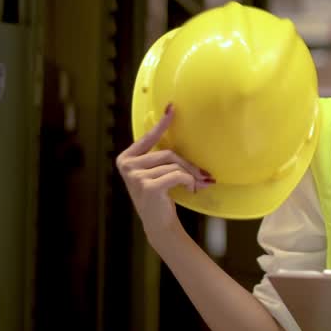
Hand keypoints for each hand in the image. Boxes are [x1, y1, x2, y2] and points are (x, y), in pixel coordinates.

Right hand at [116, 104, 212, 242]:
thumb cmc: (159, 195)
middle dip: (189, 165)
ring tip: (197, 185)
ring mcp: (135, 176)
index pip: (148, 137)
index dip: (161, 124)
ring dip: (190, 176)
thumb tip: (184, 140)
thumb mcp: (156, 172)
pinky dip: (189, 182)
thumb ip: (161, 157)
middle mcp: (127, 165)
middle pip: (168, 153)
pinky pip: (177, 176)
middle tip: (204, 175)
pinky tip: (191, 190)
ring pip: (174, 165)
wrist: (157, 223)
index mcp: (126, 158)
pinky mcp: (148, 186)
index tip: (172, 108)